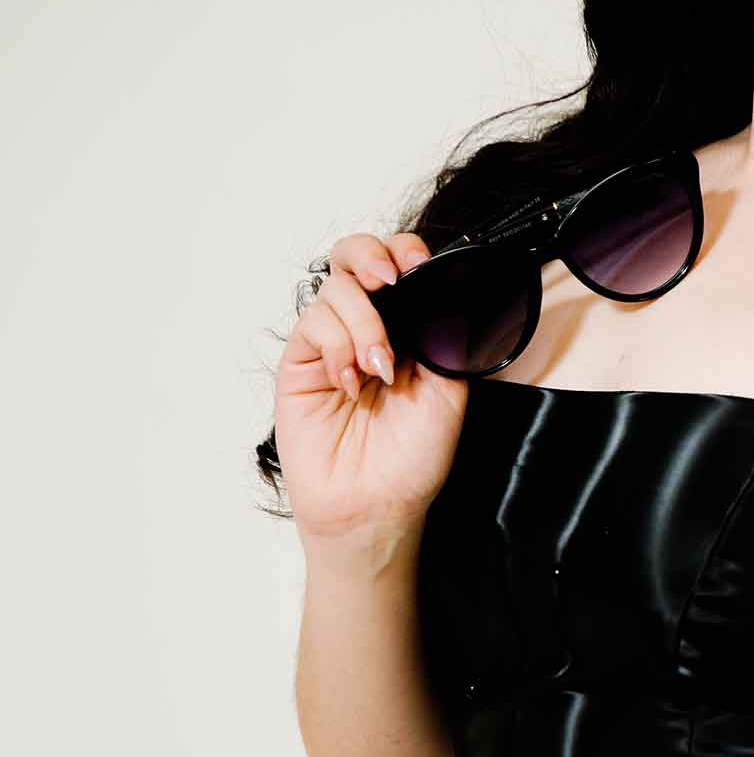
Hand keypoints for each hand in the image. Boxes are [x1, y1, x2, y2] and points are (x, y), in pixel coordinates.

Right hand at [274, 229, 467, 546]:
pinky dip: (337, 346)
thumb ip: (443, 336)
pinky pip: (313, 325)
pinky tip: (350, 383)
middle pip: (354, 257)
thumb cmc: (413, 458)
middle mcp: (367, 328)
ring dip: (363, 322)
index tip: (418, 265)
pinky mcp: (301, 363)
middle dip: (370, 255)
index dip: (404, 252)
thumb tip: (440, 288)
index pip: (398, 266)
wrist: (378, 505)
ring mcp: (331, 343)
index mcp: (407, 329)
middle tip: (388, 281)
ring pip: (335, 289)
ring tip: (378, 369)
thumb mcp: (449, 390)